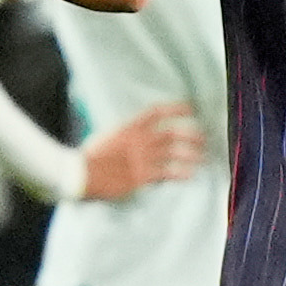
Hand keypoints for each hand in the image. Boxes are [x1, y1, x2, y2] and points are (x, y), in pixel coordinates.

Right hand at [78, 101, 202, 200]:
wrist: (82, 173)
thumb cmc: (88, 157)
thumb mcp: (105, 137)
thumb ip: (121, 135)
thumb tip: (127, 136)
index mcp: (129, 127)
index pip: (158, 112)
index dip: (176, 109)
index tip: (190, 109)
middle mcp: (140, 140)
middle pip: (174, 133)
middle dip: (192, 135)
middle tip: (203, 139)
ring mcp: (143, 158)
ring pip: (175, 153)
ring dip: (192, 155)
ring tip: (202, 157)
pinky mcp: (143, 176)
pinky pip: (169, 173)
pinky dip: (182, 173)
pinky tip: (190, 174)